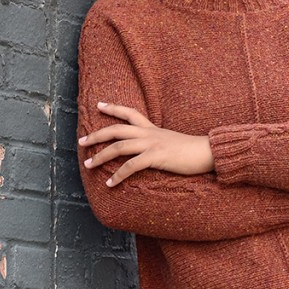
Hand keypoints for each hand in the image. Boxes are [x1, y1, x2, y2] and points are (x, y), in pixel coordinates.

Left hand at [79, 102, 213, 186]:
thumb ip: (158, 143)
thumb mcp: (171, 142)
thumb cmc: (192, 150)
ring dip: (100, 156)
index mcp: (153, 128)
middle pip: (116, 129)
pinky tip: (110, 183)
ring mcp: (151, 144)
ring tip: (88, 164)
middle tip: (81, 141)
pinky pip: (131, 166)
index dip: (113, 108)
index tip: (99, 105)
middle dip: (96, 135)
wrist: (207, 152)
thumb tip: (149, 152)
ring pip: (118, 147)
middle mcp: (149, 133)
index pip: (130, 113)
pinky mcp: (155, 157)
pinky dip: (118, 175)